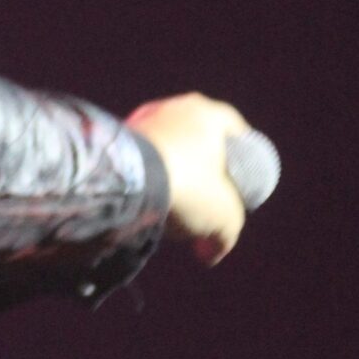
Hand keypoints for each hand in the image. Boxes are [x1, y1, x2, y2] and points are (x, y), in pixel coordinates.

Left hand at [127, 92, 250, 265]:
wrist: (127, 183)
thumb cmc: (187, 189)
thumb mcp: (225, 218)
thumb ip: (226, 235)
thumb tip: (210, 252)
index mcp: (207, 112)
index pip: (234, 128)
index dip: (242, 154)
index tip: (240, 176)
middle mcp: (173, 106)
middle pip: (198, 140)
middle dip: (203, 171)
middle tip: (205, 199)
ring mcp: (142, 119)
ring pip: (167, 150)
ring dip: (173, 177)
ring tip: (173, 209)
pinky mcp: (116, 137)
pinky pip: (140, 158)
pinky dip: (146, 178)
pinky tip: (147, 203)